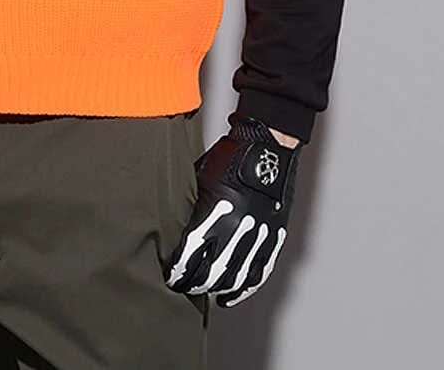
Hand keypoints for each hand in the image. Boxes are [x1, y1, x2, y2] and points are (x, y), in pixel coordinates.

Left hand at [163, 113, 300, 307]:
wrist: (267, 146)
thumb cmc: (230, 157)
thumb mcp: (201, 179)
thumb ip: (192, 209)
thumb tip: (176, 233)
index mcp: (216, 213)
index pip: (190, 256)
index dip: (177, 271)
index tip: (170, 275)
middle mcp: (238, 230)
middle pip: (211, 272)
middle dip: (193, 283)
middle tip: (181, 286)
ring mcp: (258, 237)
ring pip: (233, 278)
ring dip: (214, 288)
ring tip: (200, 290)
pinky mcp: (273, 239)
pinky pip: (257, 274)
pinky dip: (242, 290)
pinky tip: (227, 297)